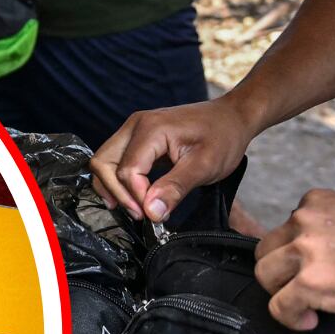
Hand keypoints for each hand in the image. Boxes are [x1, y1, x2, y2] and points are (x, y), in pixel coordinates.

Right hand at [91, 95, 253, 221]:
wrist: (231, 117)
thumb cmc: (223, 136)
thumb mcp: (205, 166)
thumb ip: (175, 188)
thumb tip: (151, 212)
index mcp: (150, 129)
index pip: (126, 170)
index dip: (136, 197)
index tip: (155, 216)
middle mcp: (135, 125)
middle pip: (103, 163)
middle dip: (116, 193)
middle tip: (141, 215)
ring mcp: (134, 130)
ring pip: (105, 162)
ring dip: (114, 187)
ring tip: (136, 209)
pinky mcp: (137, 138)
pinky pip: (116, 160)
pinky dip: (120, 181)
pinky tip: (135, 197)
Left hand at [253, 190, 334, 330]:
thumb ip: (328, 225)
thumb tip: (315, 248)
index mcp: (315, 202)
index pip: (285, 229)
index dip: (295, 253)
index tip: (311, 267)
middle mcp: (304, 222)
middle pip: (266, 250)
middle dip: (280, 271)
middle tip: (299, 287)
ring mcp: (305, 252)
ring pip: (266, 275)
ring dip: (281, 292)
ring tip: (303, 304)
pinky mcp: (311, 283)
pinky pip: (279, 305)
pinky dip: (290, 317)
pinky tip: (308, 320)